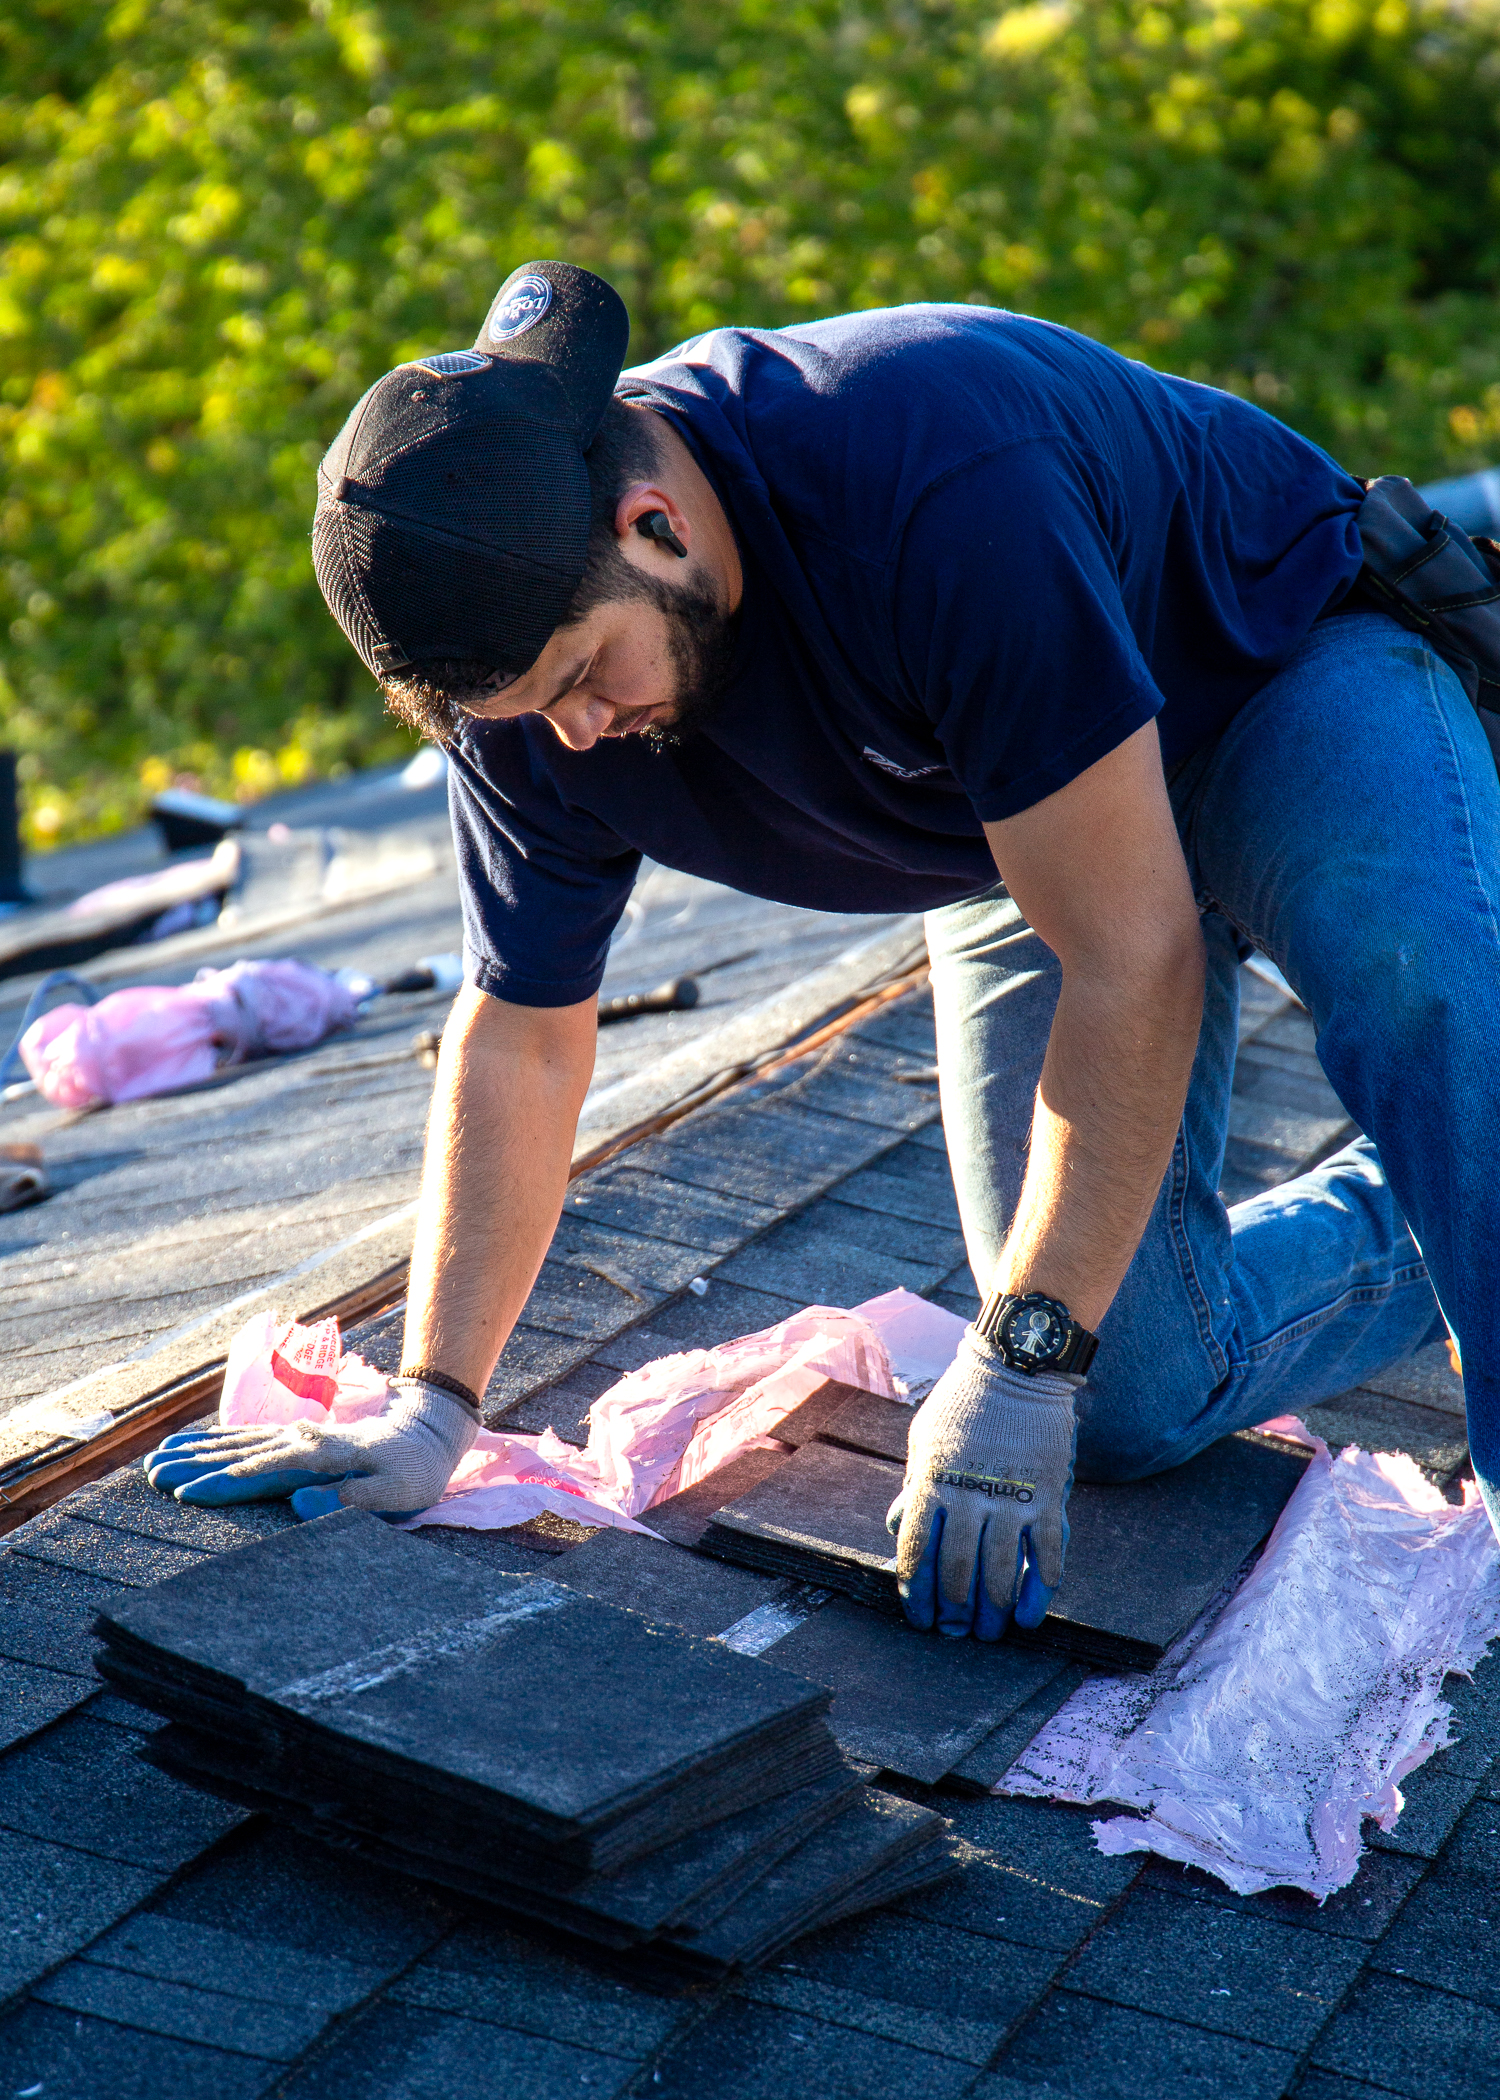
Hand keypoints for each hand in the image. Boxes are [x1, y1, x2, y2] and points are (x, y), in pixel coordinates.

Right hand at [143, 1377, 477, 1519]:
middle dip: (193, 1466)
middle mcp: (301, 1442)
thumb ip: (351, 1500)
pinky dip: (216, 1442)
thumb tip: (300, 1505)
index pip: (261, 1472)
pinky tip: (191, 1447)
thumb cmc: (415, 1471)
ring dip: (196, 1452)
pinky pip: (248, 1437)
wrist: (428, 1428)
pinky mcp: (297, 1437)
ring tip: (156, 1461)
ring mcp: (296, 1436)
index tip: (184, 1495)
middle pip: (238, 1454)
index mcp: (319, 1458)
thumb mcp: (397, 1492)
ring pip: (236, 1443)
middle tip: (152, 1475)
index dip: (222, 1484)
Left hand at [886, 1328, 1077, 1639]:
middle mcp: (968, 1495)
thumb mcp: (924, 1439)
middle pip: (957, 1569)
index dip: (916, 1591)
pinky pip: (1046, 1551)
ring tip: (992, 1630)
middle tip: (957, 1633)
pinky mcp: (1047, 1494)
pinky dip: (1040, 1587)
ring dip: (995, 1608)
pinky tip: (1032, 1612)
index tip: (919, 1617)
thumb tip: (896, 1528)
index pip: (915, 1550)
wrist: (1016, 1368)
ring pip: (1001, 1569)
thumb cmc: (963, 1404)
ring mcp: (1010, 1496)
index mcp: (931, 1482)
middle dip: (955, 1609)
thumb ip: (914, 1486)